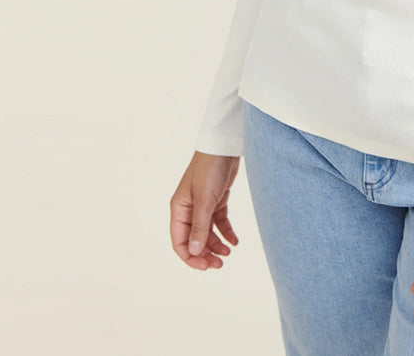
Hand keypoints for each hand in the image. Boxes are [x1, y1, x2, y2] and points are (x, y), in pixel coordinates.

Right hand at [170, 151, 240, 269]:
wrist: (225, 147)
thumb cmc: (210, 169)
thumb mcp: (205, 200)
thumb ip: (200, 226)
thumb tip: (195, 252)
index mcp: (179, 209)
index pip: (179, 242)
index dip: (190, 257)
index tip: (205, 266)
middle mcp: (188, 209)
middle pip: (194, 240)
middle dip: (205, 254)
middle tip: (220, 265)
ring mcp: (202, 205)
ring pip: (207, 233)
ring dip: (216, 245)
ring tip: (228, 254)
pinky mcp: (216, 200)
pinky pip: (219, 222)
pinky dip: (226, 233)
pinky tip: (235, 242)